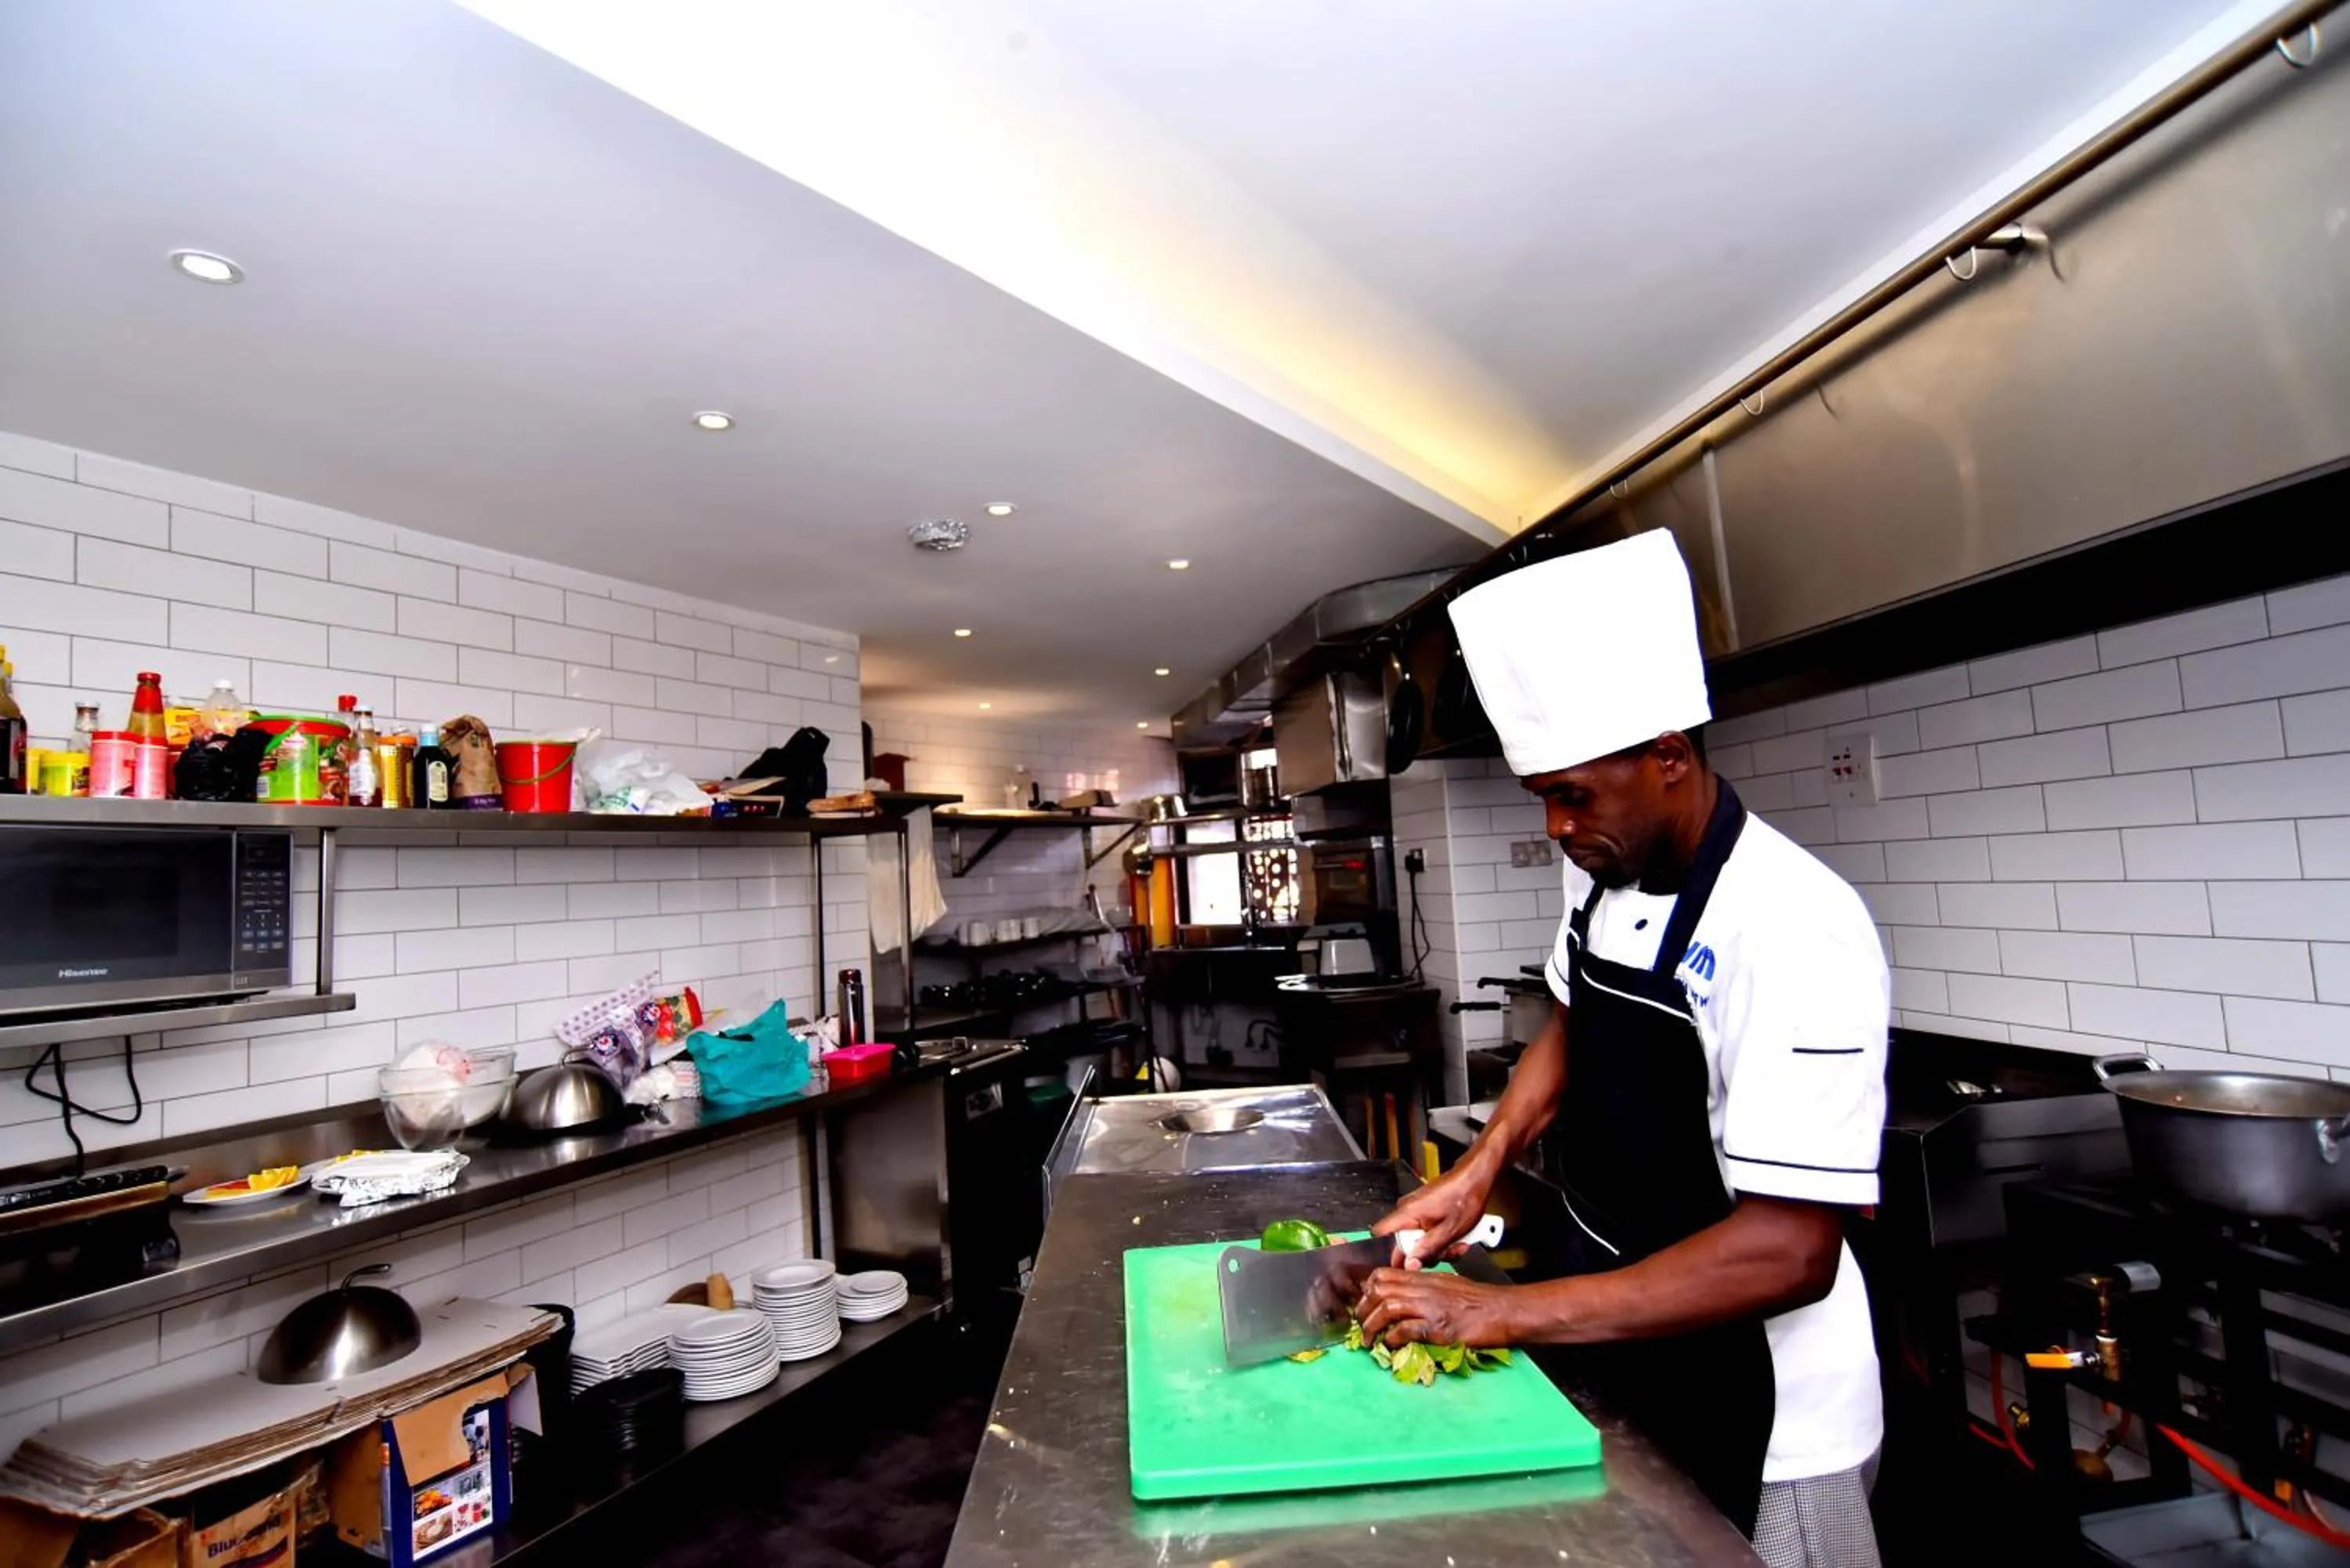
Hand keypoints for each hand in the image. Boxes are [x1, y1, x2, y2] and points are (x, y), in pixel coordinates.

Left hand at [1356, 1268, 1516, 1348]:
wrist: (1505, 1311)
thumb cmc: (1480, 1300)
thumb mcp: (1447, 1285)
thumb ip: (1424, 1289)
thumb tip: (1403, 1299)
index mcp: (1425, 1278)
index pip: (1384, 1274)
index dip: (1366, 1289)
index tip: (1362, 1305)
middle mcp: (1424, 1289)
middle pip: (1380, 1289)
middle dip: (1363, 1308)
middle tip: (1360, 1325)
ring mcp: (1432, 1307)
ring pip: (1388, 1307)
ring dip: (1372, 1326)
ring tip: (1369, 1340)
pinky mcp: (1440, 1327)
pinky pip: (1407, 1330)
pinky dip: (1394, 1339)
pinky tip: (1392, 1345)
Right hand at [1370, 1158, 1495, 1268]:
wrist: (1475, 1178)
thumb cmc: (1465, 1197)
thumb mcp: (1448, 1231)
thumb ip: (1427, 1250)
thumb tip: (1409, 1265)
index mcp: (1407, 1213)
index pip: (1380, 1234)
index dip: (1390, 1253)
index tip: (1408, 1263)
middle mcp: (1407, 1210)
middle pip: (1404, 1243)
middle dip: (1426, 1253)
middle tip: (1445, 1252)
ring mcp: (1416, 1210)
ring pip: (1419, 1240)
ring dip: (1438, 1247)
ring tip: (1456, 1244)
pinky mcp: (1425, 1211)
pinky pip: (1426, 1231)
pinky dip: (1440, 1238)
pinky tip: (1455, 1237)